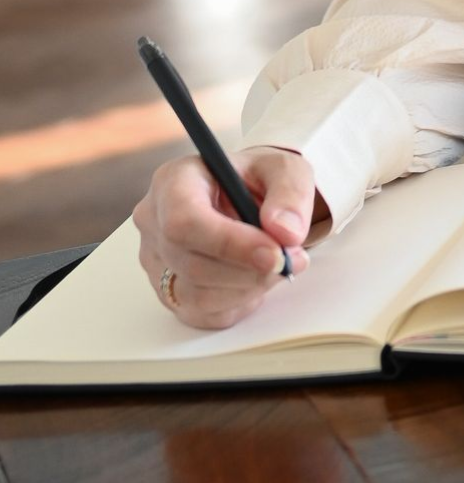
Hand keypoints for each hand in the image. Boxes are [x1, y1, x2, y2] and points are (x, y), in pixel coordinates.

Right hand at [133, 146, 322, 328]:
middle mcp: (154, 222)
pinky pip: (203, 313)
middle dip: (248, 271)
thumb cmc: (257, 178)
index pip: (184, 221)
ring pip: (196, 295)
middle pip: (191, 264)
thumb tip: (285, 232)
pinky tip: (254, 277)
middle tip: (290, 261)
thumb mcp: (283, 168)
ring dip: (247, 288)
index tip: (274, 253)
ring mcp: (157, 260)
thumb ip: (290, 193)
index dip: (229, 244)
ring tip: (277, 265)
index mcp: (174, 181)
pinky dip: (238, 302)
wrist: (247, 196)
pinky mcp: (168, 292)